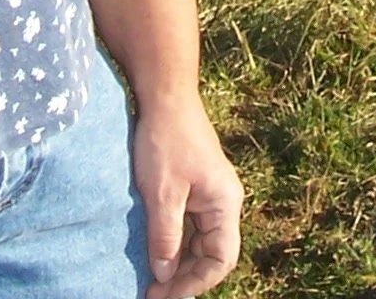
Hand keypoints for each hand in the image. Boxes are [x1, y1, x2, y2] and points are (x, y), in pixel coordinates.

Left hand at [131, 95, 241, 298]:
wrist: (164, 97)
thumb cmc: (166, 140)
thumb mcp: (162, 193)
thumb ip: (166, 236)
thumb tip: (164, 275)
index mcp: (225, 204)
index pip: (221, 259)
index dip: (196, 282)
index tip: (165, 294)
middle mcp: (222, 202)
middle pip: (210, 254)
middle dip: (184, 276)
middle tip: (152, 293)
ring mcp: (208, 195)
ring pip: (198, 242)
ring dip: (177, 261)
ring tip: (150, 279)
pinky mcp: (192, 188)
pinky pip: (188, 226)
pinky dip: (173, 242)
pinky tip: (153, 253)